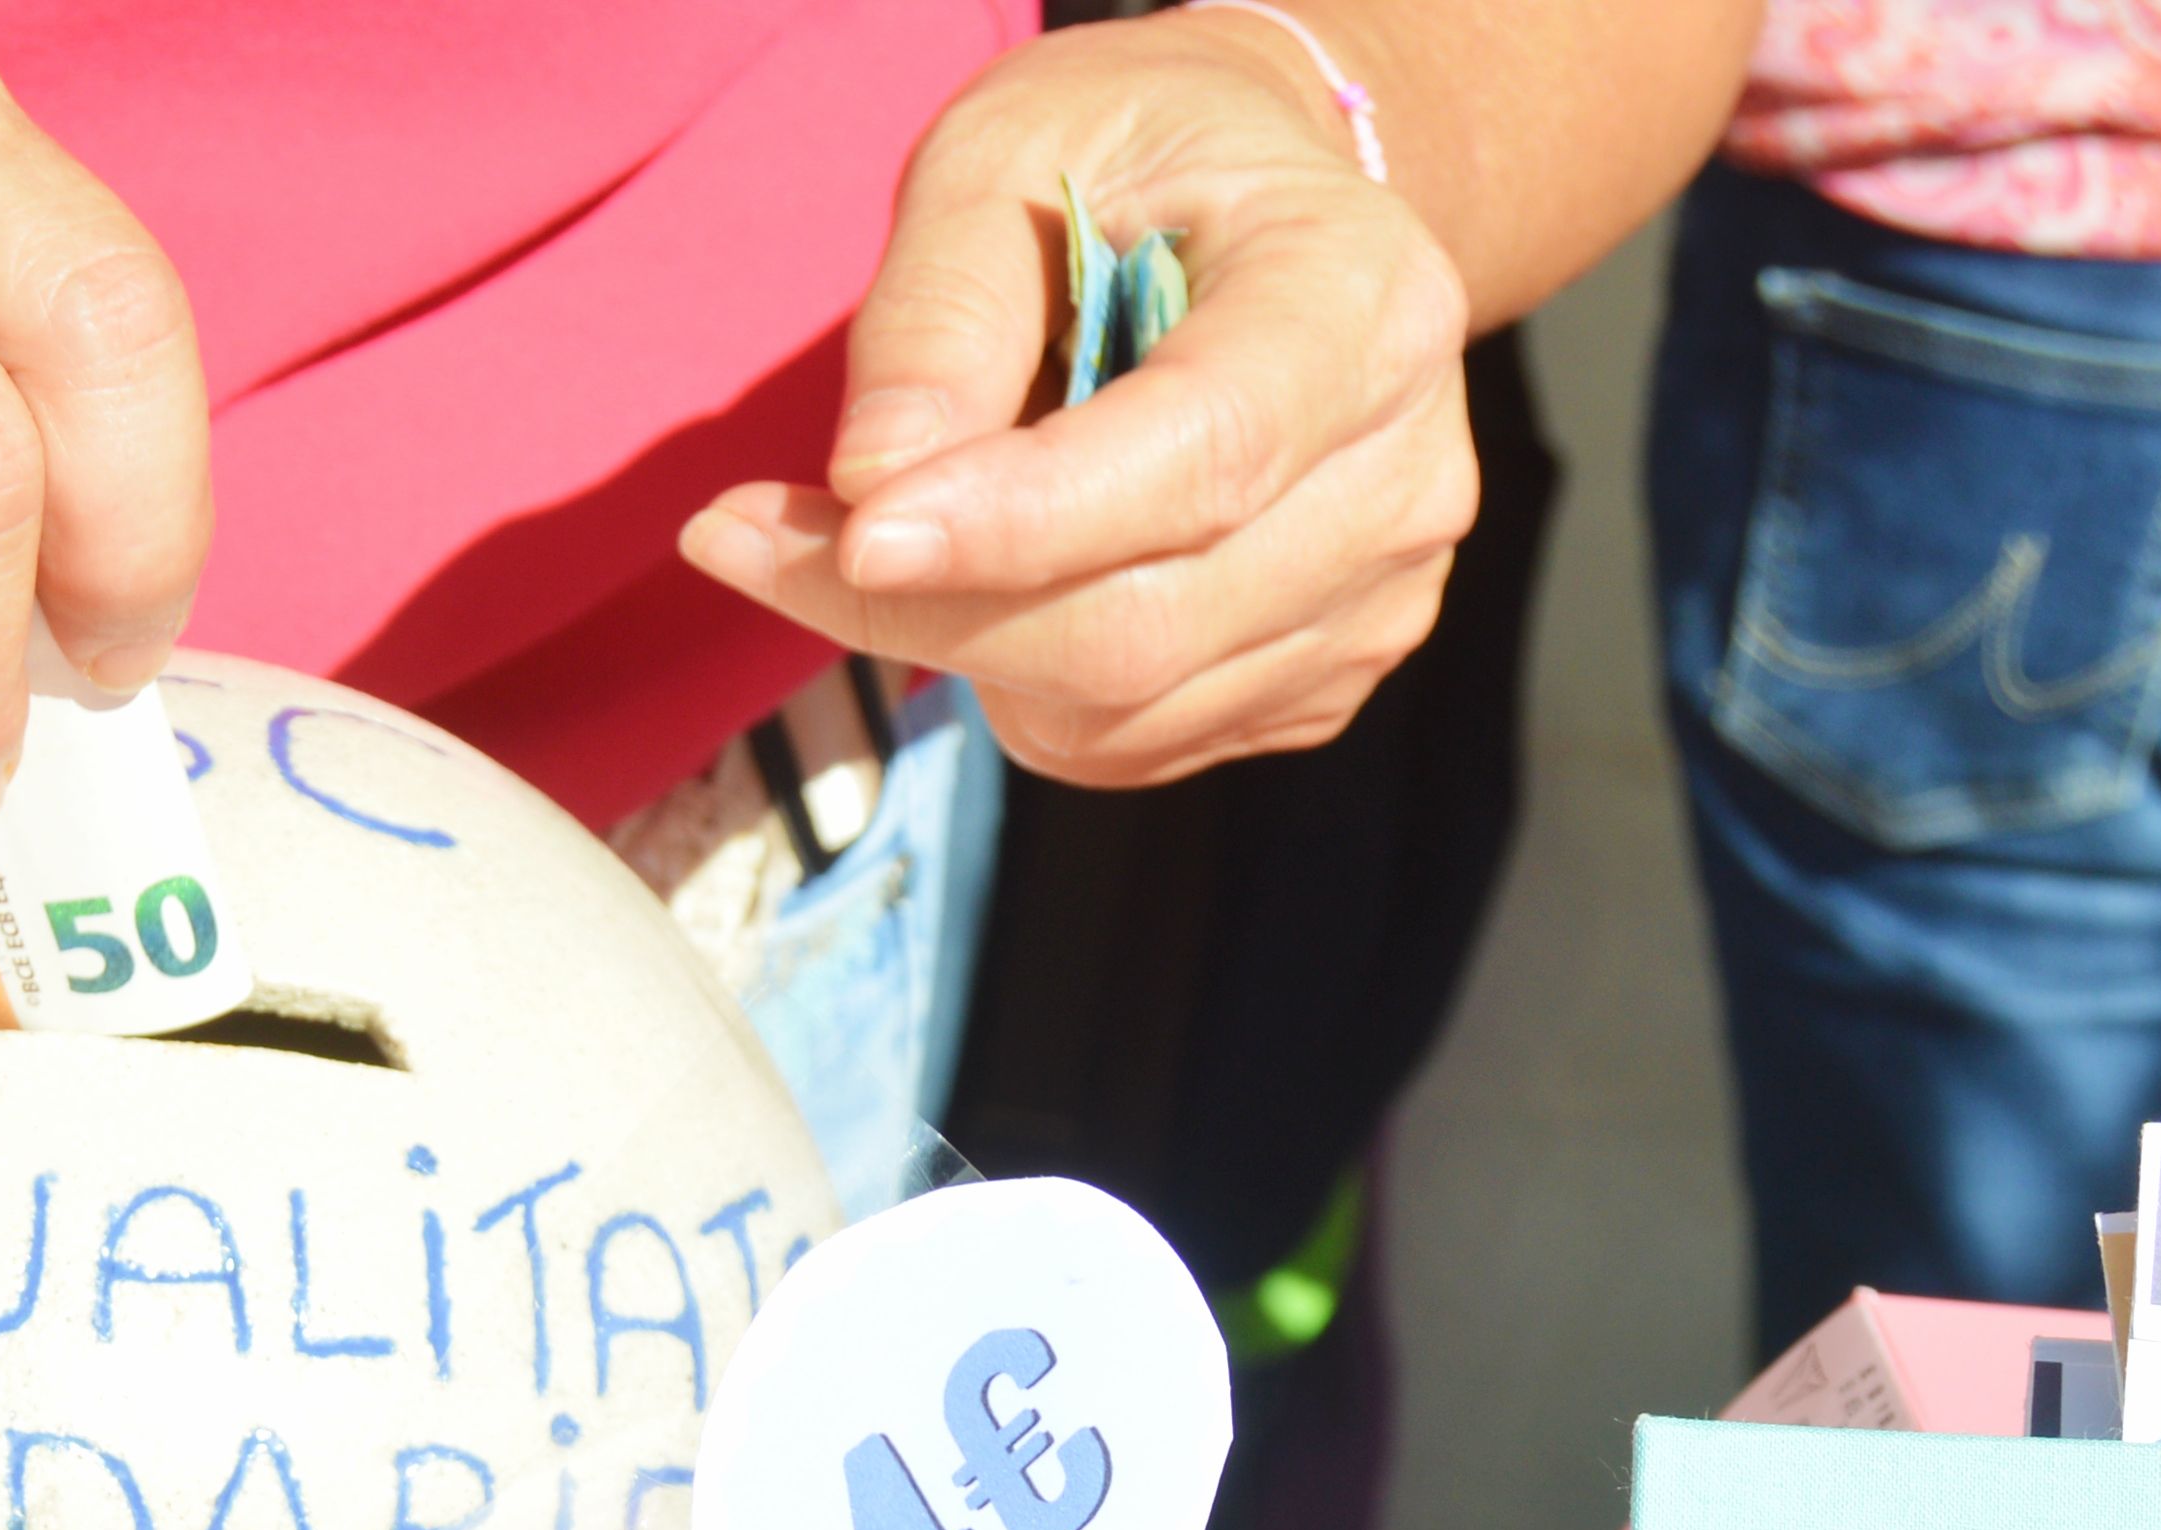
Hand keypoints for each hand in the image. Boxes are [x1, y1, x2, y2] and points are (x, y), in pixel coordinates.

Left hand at [680, 12, 1476, 789]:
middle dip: (924, 610)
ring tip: (908, 524)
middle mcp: (1402, 468)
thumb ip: (940, 310)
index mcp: (1359, 300)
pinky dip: (1015, 687)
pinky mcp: (1325, 678)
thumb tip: (878, 486)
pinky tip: (1004, 573)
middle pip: (1141, 625)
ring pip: (1115, 709)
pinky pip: (1125, 744)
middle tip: (758, 538)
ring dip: (954, 647)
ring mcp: (1380, 592)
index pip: (1201, 456)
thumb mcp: (1005, 154)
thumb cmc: (1127, 167)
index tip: (852, 536)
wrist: (1257, 213)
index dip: (1020, 524)